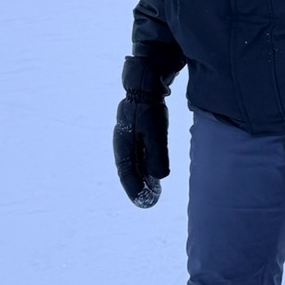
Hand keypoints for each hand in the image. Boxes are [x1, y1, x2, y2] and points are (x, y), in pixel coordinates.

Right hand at [113, 58, 170, 206]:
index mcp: (123, 143)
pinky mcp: (138, 131)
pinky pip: (140, 154)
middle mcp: (123, 142)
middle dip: (139, 187)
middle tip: (150, 203)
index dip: (135, 189)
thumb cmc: (150, 105)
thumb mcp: (155, 130)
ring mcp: (129, 136)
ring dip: (143, 178)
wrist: (146, 80)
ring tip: (154, 192)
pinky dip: (146, 166)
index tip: (145, 204)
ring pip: (135, 163)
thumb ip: (157, 153)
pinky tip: (156, 172)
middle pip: (130, 170)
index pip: (127, 173)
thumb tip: (160, 176)